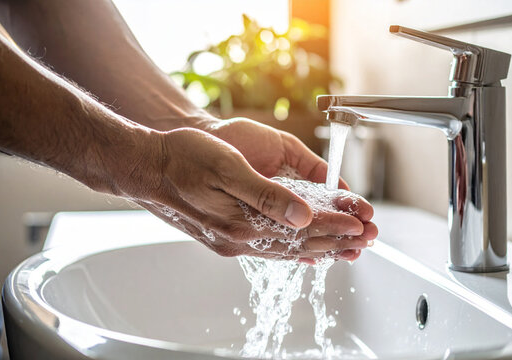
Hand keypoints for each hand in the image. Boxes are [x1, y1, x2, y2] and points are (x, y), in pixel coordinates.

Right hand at [133, 127, 376, 262]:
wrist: (146, 168)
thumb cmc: (183, 159)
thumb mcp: (228, 167)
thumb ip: (268, 195)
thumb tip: (304, 216)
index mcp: (242, 223)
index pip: (301, 229)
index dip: (334, 225)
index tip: (361, 224)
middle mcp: (238, 239)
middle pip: (298, 245)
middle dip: (335, 241)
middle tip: (366, 239)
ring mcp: (230, 241)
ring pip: (285, 249)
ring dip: (318, 247)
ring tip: (346, 249)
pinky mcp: (225, 236)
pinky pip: (269, 248)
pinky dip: (292, 250)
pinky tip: (304, 253)